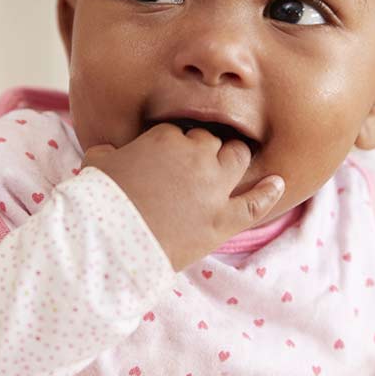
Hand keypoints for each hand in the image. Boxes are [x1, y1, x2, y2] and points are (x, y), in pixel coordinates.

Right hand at [82, 123, 284, 270]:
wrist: (109, 243)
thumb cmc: (98, 201)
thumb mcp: (96, 163)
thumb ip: (108, 151)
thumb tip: (108, 151)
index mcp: (165, 138)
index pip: (177, 132)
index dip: (172, 146)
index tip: (164, 160)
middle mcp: (196, 156)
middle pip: (211, 141)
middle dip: (203, 150)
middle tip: (192, 167)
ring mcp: (214, 188)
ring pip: (237, 159)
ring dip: (233, 160)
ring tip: (228, 167)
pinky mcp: (223, 220)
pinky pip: (255, 203)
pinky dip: (268, 192)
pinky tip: (277, 183)